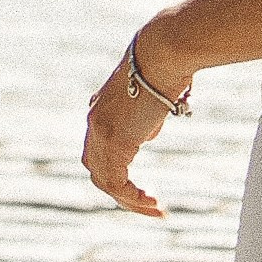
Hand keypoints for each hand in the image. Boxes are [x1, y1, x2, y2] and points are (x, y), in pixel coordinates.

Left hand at [82, 36, 187, 216]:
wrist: (164, 52)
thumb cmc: (167, 64)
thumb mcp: (153, 94)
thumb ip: (146, 116)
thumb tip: (148, 132)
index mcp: (100, 110)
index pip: (97, 150)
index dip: (116, 169)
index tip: (137, 183)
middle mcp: (94, 124)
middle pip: (96, 169)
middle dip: (120, 190)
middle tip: (146, 202)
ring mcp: (101, 133)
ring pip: (104, 181)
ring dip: (128, 199)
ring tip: (155, 209)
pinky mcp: (114, 142)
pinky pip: (116, 183)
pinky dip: (132, 198)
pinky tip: (152, 203)